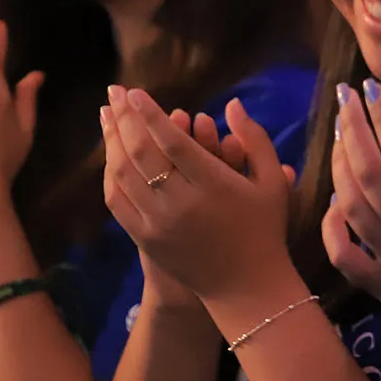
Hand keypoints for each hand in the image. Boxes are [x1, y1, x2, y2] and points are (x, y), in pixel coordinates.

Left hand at [100, 86, 298, 305]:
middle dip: (125, 118)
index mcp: (215, 186)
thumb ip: (255, 140)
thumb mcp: (273, 183)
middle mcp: (181, 203)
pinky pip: (117, 200)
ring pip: (123, 174)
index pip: (173, 142)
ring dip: (112, 141)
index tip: (136, 93)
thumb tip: (232, 104)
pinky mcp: (145, 238)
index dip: (152, 114)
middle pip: (142, 152)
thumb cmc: (265, 229)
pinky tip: (111, 153)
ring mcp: (158, 223)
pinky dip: (110, 173)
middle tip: (115, 92)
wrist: (247, 287)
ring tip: (107, 115)